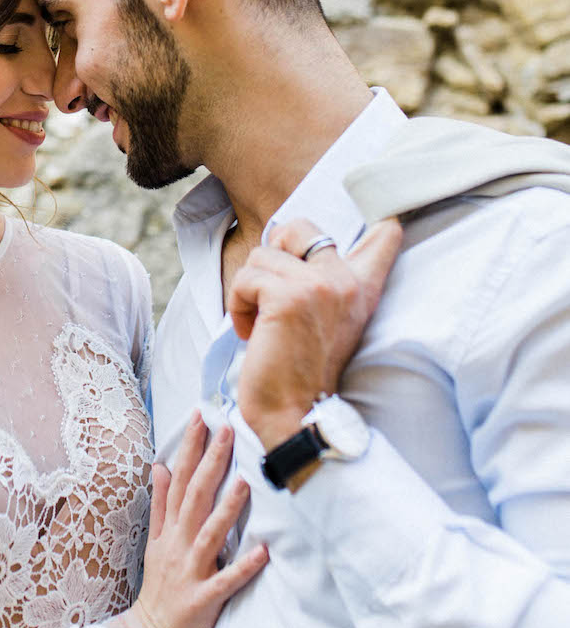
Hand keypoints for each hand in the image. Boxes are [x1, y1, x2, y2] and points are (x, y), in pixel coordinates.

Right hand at [127, 415, 267, 627]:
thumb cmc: (158, 589)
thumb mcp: (154, 542)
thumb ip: (159, 504)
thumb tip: (160, 465)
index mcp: (169, 530)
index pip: (179, 479)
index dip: (190, 447)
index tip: (201, 416)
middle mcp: (178, 544)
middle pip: (194, 496)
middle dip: (211, 462)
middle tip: (227, 429)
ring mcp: (191, 570)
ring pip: (210, 533)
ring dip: (227, 508)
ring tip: (245, 481)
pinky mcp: (204, 598)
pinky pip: (226, 581)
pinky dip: (244, 567)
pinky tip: (264, 552)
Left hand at [232, 216, 402, 449]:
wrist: (296, 415)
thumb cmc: (301, 371)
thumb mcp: (329, 322)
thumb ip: (327, 283)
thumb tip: (294, 234)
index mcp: (361, 288)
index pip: (384, 237)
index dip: (380, 216)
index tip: (388, 211)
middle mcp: (346, 281)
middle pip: (299, 227)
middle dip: (272, 253)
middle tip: (271, 294)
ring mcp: (319, 286)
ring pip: (262, 255)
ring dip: (249, 291)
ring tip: (262, 326)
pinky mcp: (288, 297)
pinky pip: (246, 278)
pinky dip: (238, 306)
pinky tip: (252, 333)